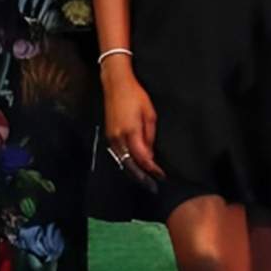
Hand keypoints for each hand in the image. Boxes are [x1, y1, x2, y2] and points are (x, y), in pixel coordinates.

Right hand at [101, 60, 164, 187]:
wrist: (116, 84)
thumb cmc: (135, 95)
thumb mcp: (150, 114)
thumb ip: (150, 136)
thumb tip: (150, 154)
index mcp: (131, 132)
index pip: (142, 158)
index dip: (152, 170)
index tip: (161, 176)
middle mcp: (119, 137)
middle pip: (130, 164)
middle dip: (142, 177)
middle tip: (152, 186)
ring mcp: (112, 137)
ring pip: (122, 161)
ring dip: (133, 172)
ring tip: (144, 180)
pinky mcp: (109, 134)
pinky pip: (118, 154)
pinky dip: (126, 162)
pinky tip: (133, 166)